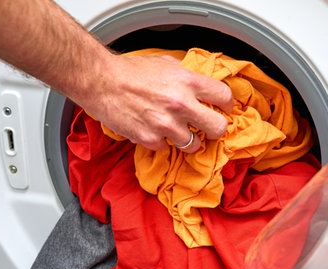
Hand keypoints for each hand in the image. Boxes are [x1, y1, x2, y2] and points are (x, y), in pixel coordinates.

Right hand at [77, 53, 233, 152]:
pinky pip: (166, 148)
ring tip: (177, 131)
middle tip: (208, 128)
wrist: (100, 81)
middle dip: (215, 129)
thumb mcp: (166, 63)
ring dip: (188, 140)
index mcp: (188, 81)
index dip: (227, 105)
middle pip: (218, 128)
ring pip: (195, 145)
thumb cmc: (129, 71)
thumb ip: (186, 76)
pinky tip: (153, 130)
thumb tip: (200, 85)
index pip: (225, 97)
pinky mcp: (150, 139)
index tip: (223, 109)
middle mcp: (181, 104)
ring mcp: (166, 124)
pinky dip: (161, 142)